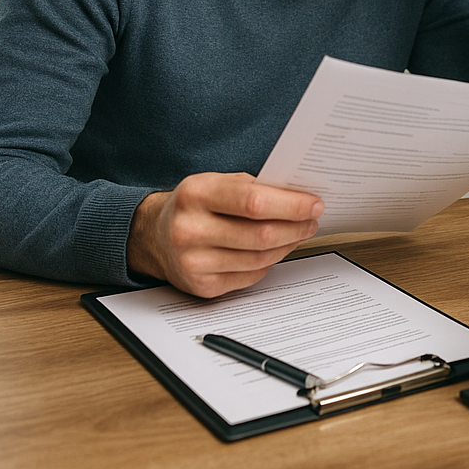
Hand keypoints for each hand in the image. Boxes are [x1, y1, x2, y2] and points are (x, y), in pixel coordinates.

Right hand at [126, 171, 323, 297]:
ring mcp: (194, 262)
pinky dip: (271, 261)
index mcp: (197, 194)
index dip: (291, 205)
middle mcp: (190, 230)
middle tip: (313, 219)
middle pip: (261, 235)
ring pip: (260, 258)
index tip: (315, 204)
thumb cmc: (196, 204)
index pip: (254, 202)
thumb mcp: (217, 182)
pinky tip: (278, 249)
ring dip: (289, 245)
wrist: (153, 236)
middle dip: (296, 227)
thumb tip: (300, 197)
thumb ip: (254, 187)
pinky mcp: (201, 286)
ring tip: (301, 232)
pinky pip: (250, 275)